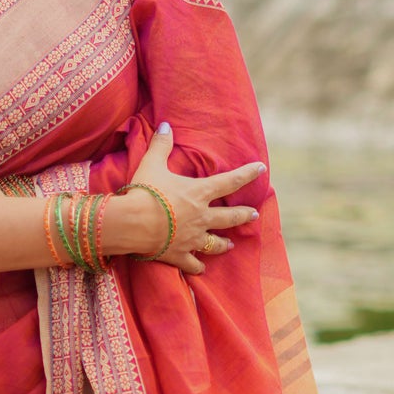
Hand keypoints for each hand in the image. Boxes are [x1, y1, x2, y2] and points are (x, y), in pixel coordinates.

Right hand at [120, 125, 262, 274]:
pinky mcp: (179, 255)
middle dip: (244, 215)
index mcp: (198, 193)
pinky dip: (198, 267)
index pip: (230, 181)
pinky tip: (201, 268)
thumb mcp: (152, 164)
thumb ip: (161, 146)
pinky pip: (194, 264)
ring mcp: (192, 238)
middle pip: (230, 218)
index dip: (247, 174)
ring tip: (230, 244)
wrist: (133, 223)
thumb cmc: (144, 191)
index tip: (261, 168)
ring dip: (224, 244)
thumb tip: (165, 126)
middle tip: (254, 214)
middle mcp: (201, 217)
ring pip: (215, 244)